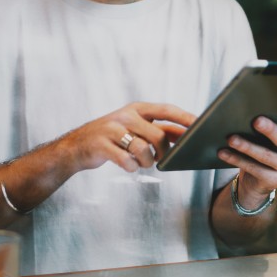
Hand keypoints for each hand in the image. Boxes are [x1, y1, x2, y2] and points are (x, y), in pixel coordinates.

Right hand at [60, 102, 195, 172]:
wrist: (76, 147)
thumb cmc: (112, 137)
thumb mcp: (135, 127)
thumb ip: (159, 130)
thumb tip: (188, 135)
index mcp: (136, 108)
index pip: (166, 110)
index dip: (184, 117)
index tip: (200, 124)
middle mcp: (125, 116)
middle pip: (158, 135)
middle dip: (163, 151)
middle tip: (160, 159)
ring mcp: (112, 130)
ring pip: (143, 150)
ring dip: (146, 162)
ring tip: (141, 162)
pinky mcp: (102, 145)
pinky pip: (127, 161)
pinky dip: (131, 167)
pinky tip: (128, 165)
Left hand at [217, 103, 276, 201]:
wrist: (257, 178)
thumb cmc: (264, 145)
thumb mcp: (269, 135)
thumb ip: (268, 123)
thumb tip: (247, 109)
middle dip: (271, 130)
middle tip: (256, 120)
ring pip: (267, 156)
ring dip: (247, 147)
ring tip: (231, 139)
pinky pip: (255, 169)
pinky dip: (237, 159)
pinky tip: (224, 153)